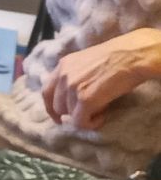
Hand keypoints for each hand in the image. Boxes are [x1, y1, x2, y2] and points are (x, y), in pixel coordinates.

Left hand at [41, 28, 160, 128]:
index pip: (47, 92)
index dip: (51, 108)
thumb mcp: (87, 62)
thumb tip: (73, 97)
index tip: (59, 117)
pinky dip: (91, 123)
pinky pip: (81, 122)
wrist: (132, 55)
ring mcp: (73, 87)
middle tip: (90, 111)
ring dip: (85, 117)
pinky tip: (103, 116)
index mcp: (63, 65)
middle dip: (72, 113)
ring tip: (101, 109)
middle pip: (57, 106)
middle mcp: (64, 75)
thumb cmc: (117, 57)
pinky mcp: (85, 99)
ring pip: (70, 115)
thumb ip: (75, 76)